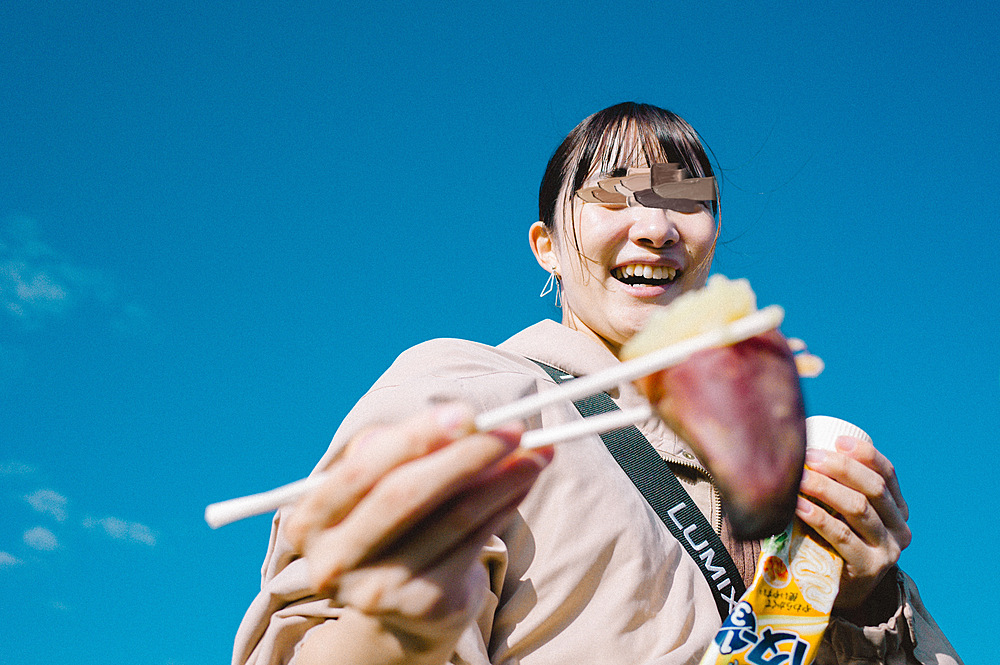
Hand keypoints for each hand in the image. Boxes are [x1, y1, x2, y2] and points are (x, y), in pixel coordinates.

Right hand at [283, 403, 551, 635]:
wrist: (398, 603)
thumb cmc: (389, 523)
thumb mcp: (377, 484)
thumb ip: (402, 448)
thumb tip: (463, 420)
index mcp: (311, 521)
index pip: (363, 470)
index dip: (415, 438)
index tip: (466, 412)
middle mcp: (334, 561)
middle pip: (406, 496)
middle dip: (466, 455)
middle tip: (513, 428)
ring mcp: (378, 590)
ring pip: (451, 520)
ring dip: (502, 479)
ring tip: (537, 452)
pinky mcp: (422, 606)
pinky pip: (473, 544)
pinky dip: (504, 507)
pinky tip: (524, 484)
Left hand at [795, 434, 910, 610]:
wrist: (837, 592)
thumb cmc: (833, 541)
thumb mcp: (844, 514)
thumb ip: (839, 486)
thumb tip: (806, 442)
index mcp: (897, 510)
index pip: (888, 474)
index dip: (865, 454)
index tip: (837, 440)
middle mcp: (899, 529)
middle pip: (873, 488)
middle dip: (840, 467)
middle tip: (808, 457)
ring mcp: (886, 551)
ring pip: (858, 509)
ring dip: (825, 488)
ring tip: (798, 477)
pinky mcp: (867, 569)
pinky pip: (841, 535)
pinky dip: (817, 516)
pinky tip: (797, 505)